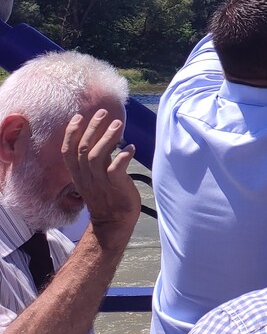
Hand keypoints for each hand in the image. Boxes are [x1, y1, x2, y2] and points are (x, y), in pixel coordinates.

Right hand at [62, 110, 139, 252]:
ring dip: (107, 138)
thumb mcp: (94, 178)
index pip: (67, 151)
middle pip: (83, 149)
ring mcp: (99, 182)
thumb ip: (95, 160)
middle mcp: (86, 176)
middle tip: (103, 112)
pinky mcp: (115, 186)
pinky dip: (123, 156)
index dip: (71, 133)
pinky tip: (131, 147)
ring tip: (118, 123)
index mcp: (78, 174)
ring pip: (96, 156)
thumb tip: (101, 138)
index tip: (78, 116)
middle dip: (92, 128)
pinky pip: (115, 169)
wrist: (113, 221)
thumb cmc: (107, 196)